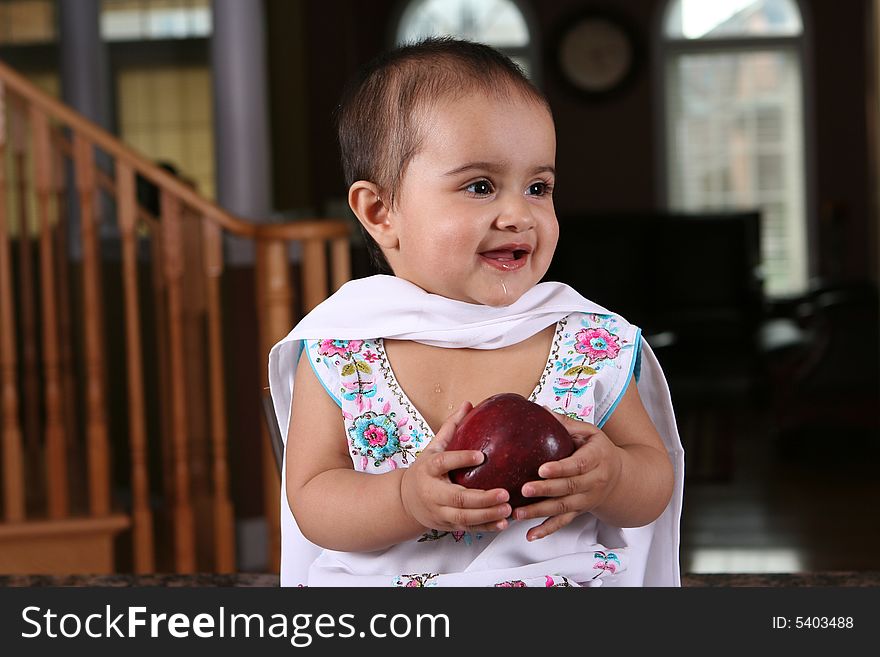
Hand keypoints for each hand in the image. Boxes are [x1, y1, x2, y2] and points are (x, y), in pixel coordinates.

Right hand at [400, 401, 511, 533]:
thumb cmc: (423, 472)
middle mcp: (433, 493)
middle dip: (482, 499)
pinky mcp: (447, 525)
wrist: (405, 501)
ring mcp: (440, 512)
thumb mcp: (432, 449)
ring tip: (508, 509)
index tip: (481, 456)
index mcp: (428, 470)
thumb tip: (467, 404)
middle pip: (457, 498)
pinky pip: (468, 528)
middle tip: (504, 493)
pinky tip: (502, 523)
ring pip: (464, 518)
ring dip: (487, 515)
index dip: (461, 459)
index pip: (443, 463)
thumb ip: (450, 428)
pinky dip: (485, 527)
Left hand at [513, 411, 622, 540]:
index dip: (560, 468)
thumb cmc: (600, 450)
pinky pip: (563, 523)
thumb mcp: (590, 432)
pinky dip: (546, 531)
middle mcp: (593, 482)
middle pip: (568, 489)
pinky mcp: (579, 512)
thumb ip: (566, 423)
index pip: (578, 465)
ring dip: (539, 513)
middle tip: (524, 489)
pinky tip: (530, 535)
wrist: (622, 478)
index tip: (541, 469)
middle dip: (545, 490)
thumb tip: (540, 408)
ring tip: (518, 513)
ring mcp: (586, 500)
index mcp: (596, 459)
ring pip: (562, 508)